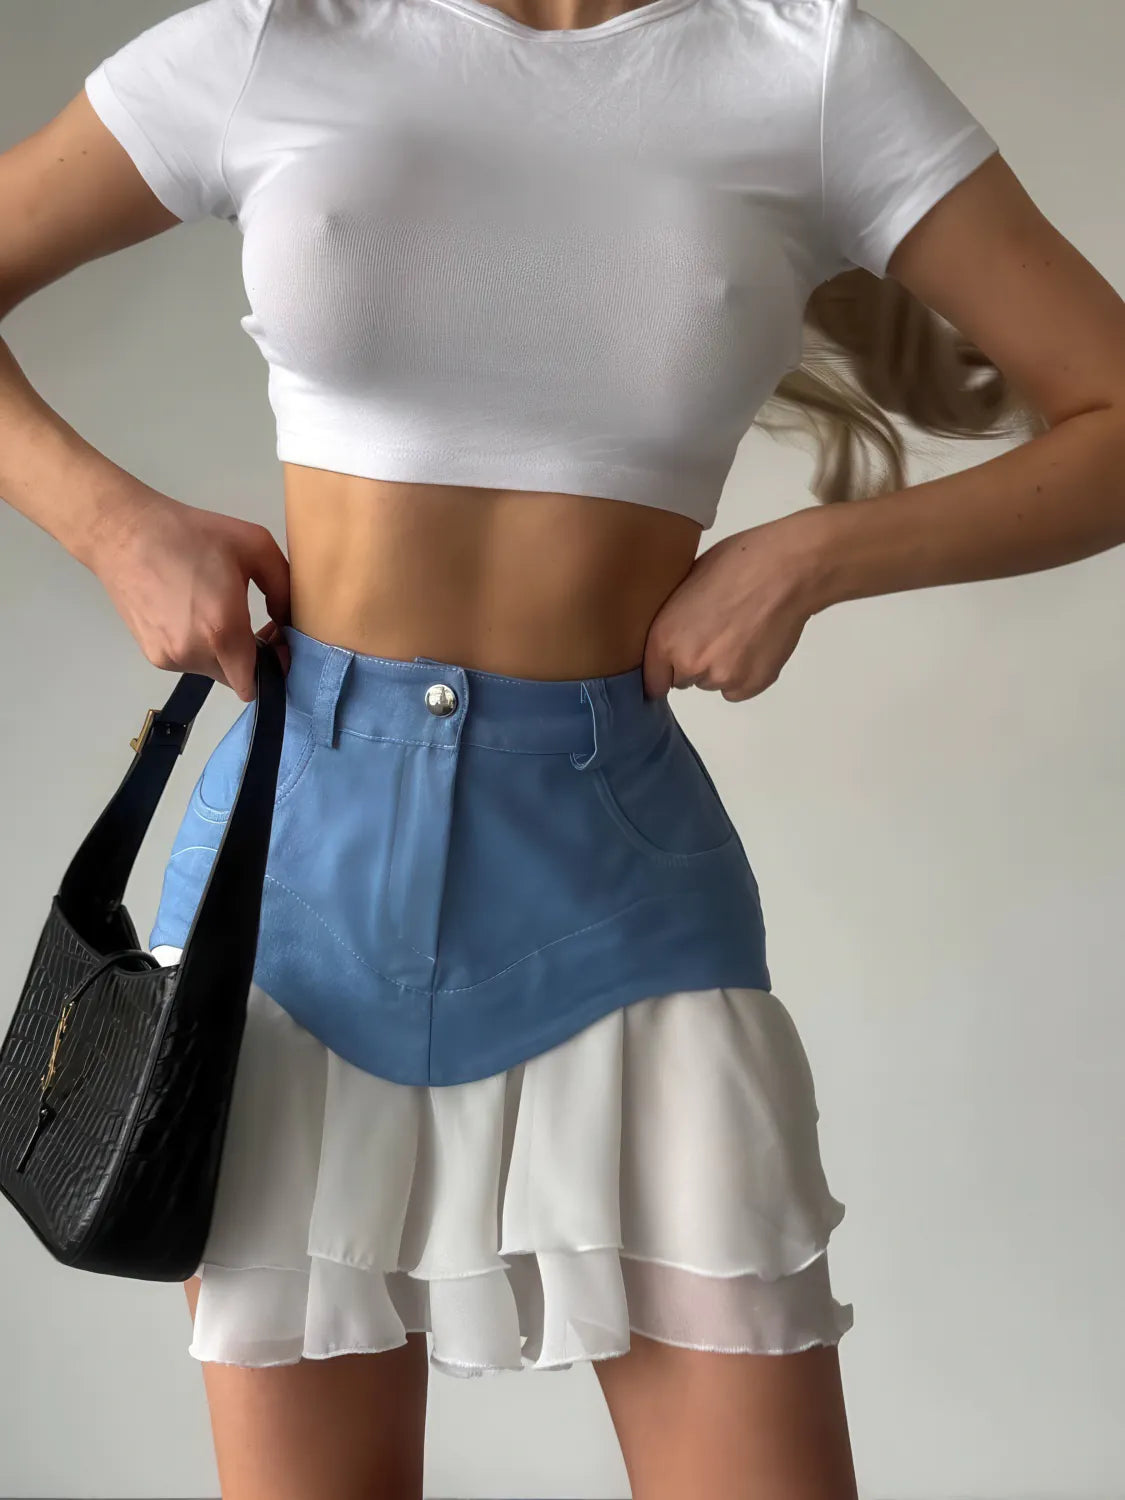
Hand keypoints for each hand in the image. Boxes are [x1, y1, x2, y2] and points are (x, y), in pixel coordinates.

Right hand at [90, 487, 290, 701]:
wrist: (123, 533)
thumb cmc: (191, 534)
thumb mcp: (255, 546)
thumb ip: (285, 589)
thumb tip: (291, 623)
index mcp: (223, 630)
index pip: (254, 684)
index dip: (273, 667)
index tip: (276, 641)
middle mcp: (194, 653)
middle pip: (236, 678)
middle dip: (251, 658)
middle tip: (253, 623)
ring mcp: (169, 657)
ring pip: (212, 670)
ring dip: (223, 652)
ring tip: (216, 611)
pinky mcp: (151, 654)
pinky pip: (188, 661)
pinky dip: (198, 646)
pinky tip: (191, 612)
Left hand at [642, 512, 825, 700]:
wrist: (785, 570)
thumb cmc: (736, 564)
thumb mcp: (686, 583)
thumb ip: (673, 620)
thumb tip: (673, 635)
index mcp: (664, 639)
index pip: (653, 680)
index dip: (664, 670)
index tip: (672, 664)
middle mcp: (689, 665)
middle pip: (684, 680)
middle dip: (694, 662)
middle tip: (715, 632)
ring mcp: (723, 677)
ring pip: (713, 682)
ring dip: (720, 667)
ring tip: (740, 633)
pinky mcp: (753, 684)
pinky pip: (739, 689)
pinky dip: (745, 673)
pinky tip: (755, 644)